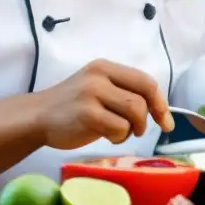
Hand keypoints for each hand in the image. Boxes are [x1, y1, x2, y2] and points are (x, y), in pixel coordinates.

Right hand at [32, 60, 174, 148]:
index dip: (160, 103)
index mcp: (104, 67)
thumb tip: (157, 110)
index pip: (145, 81)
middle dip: (147, 119)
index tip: (166, 121)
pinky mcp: (87, 114)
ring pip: (135, 112)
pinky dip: (119, 137)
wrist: (38, 116)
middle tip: (139, 130)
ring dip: (132, 129)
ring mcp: (92, 93)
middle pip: (143, 97)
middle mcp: (99, 76)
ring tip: (117, 132)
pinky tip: (106, 136)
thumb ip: (122, 91)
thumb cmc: (71, 106)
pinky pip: (120, 128)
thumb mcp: (96, 88)